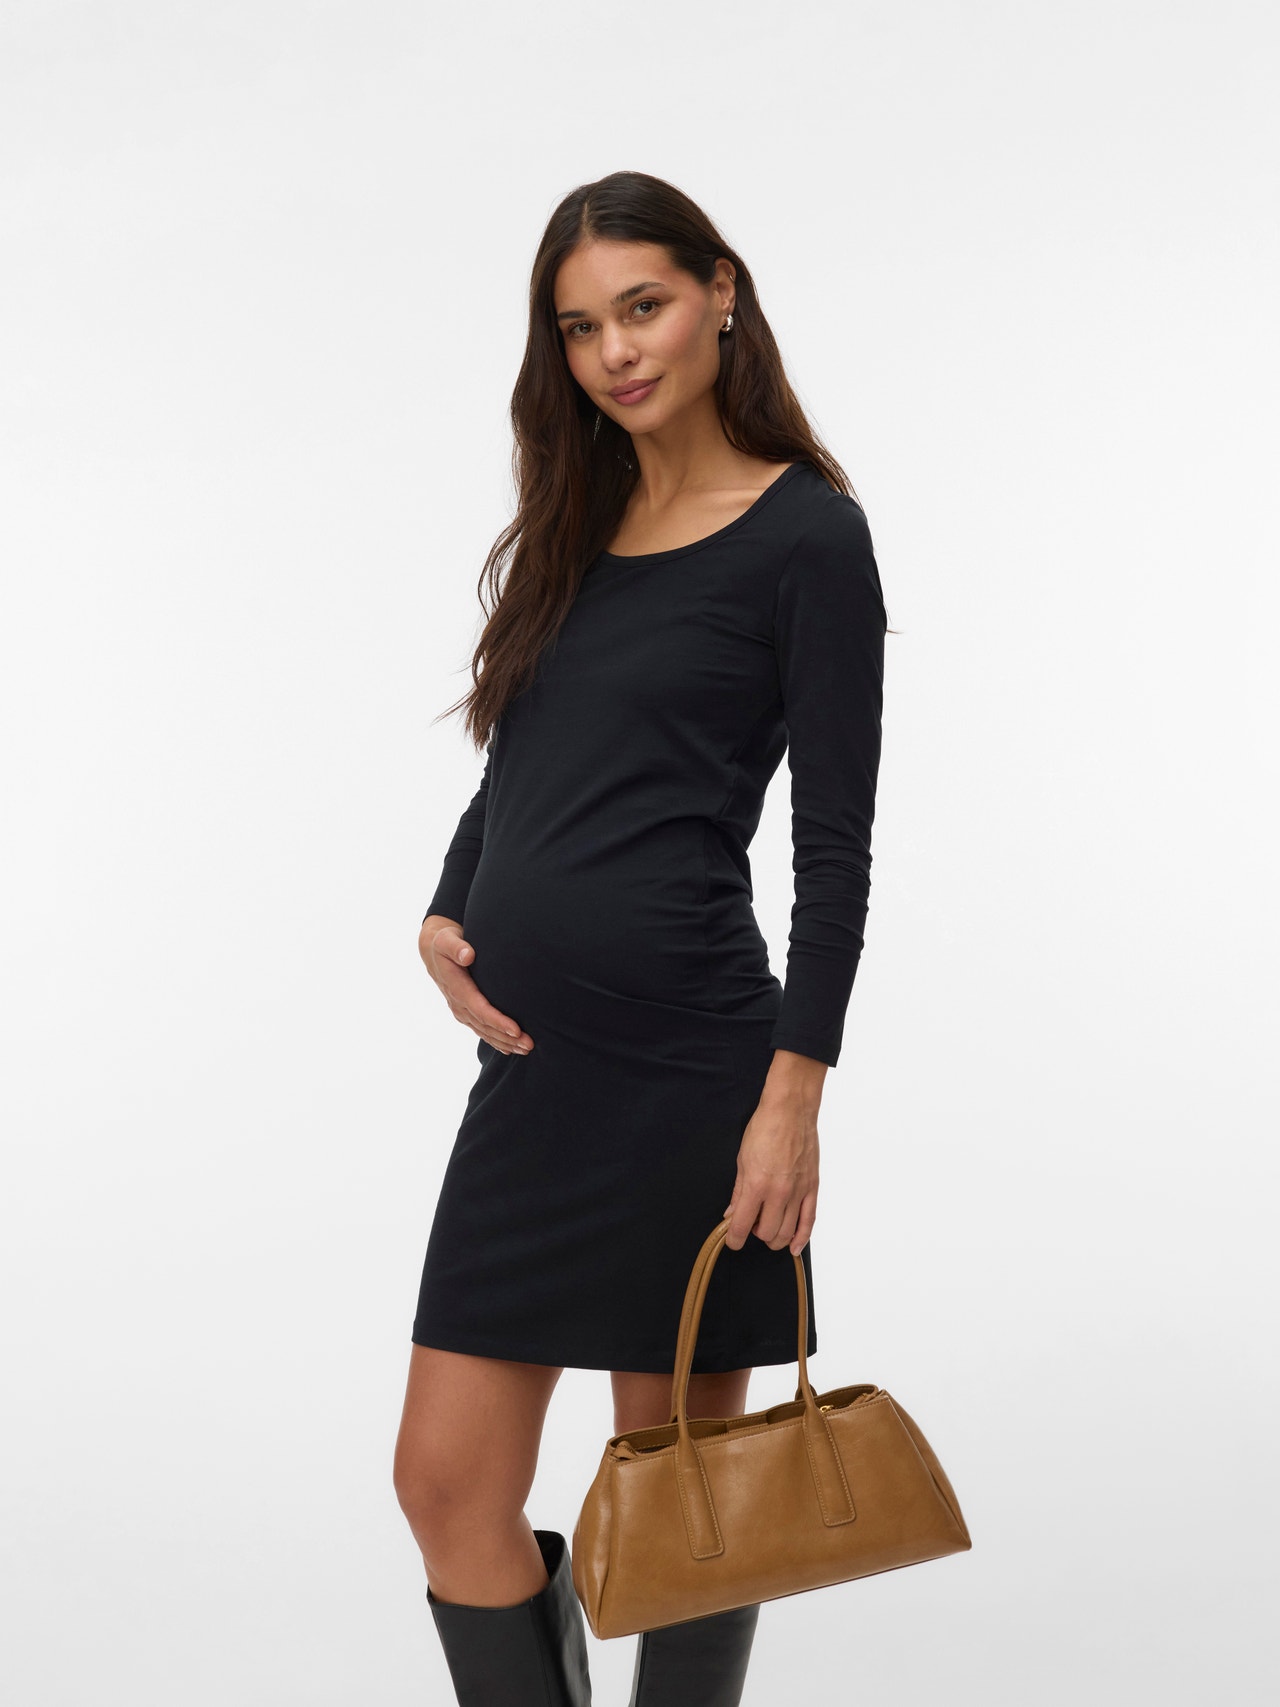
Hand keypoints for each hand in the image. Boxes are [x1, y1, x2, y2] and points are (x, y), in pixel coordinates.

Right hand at [419, 915, 533, 1056]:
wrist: (433, 951)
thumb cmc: (444, 943)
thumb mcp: (446, 940)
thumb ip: (456, 947)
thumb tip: (468, 955)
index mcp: (456, 987)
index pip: (479, 1008)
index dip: (497, 1021)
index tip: (516, 1029)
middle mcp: (458, 1003)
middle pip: (484, 1025)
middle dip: (506, 1037)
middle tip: (529, 1044)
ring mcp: (461, 1010)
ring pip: (484, 1031)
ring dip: (505, 1042)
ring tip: (526, 1049)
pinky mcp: (465, 1012)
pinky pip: (481, 1030)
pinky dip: (496, 1040)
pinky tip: (510, 1048)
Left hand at [721, 1051, 822, 1254]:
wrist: (791, 1110)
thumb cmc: (765, 1128)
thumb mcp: (742, 1159)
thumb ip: (738, 1191)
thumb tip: (731, 1213)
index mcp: (756, 1185)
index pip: (743, 1225)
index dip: (734, 1239)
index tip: (732, 1241)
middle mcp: (779, 1192)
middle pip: (767, 1233)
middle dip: (755, 1235)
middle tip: (750, 1225)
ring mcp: (798, 1191)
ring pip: (787, 1232)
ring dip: (775, 1238)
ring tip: (767, 1231)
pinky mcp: (812, 1188)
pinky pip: (809, 1221)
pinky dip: (801, 1239)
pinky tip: (793, 1248)